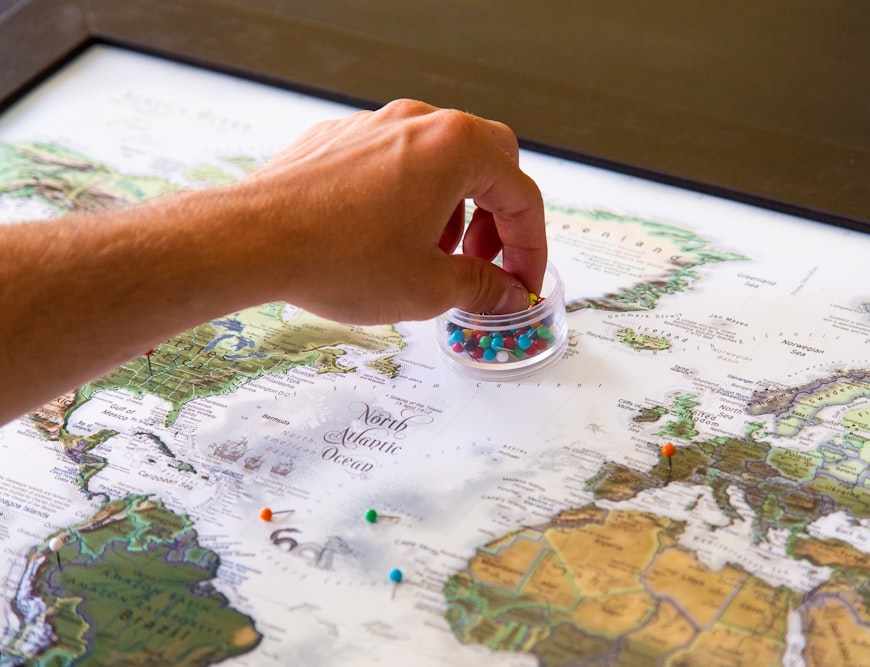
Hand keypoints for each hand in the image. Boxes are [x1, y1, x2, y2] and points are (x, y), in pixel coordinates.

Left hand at [234, 99, 546, 323]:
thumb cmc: (334, 257)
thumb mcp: (428, 288)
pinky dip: (411, 196)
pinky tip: (388, 238)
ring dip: (454, 206)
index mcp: (455, 148)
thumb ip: (481, 288)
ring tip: (432, 254)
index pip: (521, 196)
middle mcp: (419, 123)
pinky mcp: (341, 138)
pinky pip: (397, 161)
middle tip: (483, 261)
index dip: (531, 248)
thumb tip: (505, 294)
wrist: (251, 241)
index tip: (521, 281)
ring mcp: (377, 125)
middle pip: (491, 161)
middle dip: (497, 216)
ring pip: (442, 158)